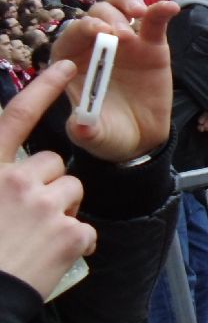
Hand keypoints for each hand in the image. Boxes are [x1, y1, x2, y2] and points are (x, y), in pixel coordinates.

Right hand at [0, 59, 96, 296]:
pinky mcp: (71, 233)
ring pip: (73, 193)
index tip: (67, 65)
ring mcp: (46, 206)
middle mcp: (16, 180)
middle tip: (27, 217)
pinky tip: (52, 258)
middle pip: (53, 165)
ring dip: (62, 212)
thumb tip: (13, 172)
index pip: (18, 117)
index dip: (44, 88)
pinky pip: (85, 229)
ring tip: (37, 239)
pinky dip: (76, 244)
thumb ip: (0, 175)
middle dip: (47, 186)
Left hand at [55, 0, 178, 162]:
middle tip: (123, 34)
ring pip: (120, 8)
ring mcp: (125, 41)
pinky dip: (161, 11)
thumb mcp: (95, 135)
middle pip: (96, 15)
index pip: (72, 36)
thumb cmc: (108, 131)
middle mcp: (96, 45)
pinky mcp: (152, 43)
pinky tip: (170, 7)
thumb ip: (86, 130)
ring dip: (127, 3)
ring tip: (139, 13)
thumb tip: (81, 127)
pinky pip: (155, 21)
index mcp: (73, 61)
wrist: (139, 137)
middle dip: (107, 17)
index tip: (101, 32)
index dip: (83, 29)